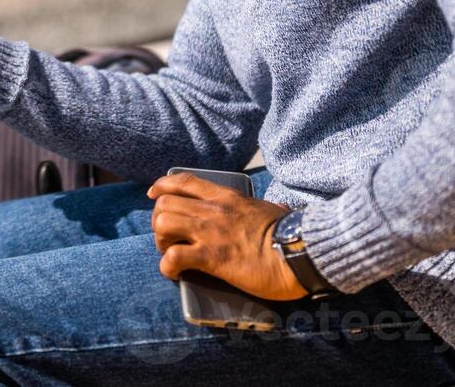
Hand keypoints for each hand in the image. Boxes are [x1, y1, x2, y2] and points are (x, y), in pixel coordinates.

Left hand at [147, 171, 307, 300]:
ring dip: (161, 242)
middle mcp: (212, 210)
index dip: (162, 187)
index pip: (183, 181)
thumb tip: (277, 210)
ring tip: (172, 254)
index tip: (154, 195)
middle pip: (165, 203)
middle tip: (169, 238)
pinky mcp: (211, 258)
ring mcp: (210, 232)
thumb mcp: (271, 209)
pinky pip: (173, 257)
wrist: (300, 253)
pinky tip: (176, 273)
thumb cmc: (291, 234)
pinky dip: (167, 266)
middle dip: (159, 221)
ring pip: (162, 224)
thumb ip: (262, 207)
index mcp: (225, 196)